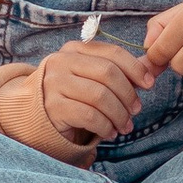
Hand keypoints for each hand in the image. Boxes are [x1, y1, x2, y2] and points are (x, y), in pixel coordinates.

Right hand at [21, 34, 149, 159]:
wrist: (31, 112)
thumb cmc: (69, 93)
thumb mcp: (89, 76)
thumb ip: (116, 70)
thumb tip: (151, 68)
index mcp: (74, 49)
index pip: (111, 53)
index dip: (135, 68)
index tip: (149, 83)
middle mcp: (62, 62)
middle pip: (108, 74)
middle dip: (128, 94)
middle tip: (136, 110)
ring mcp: (54, 84)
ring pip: (100, 96)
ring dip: (119, 114)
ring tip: (125, 126)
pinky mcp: (53, 108)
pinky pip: (89, 116)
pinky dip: (105, 126)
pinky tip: (109, 132)